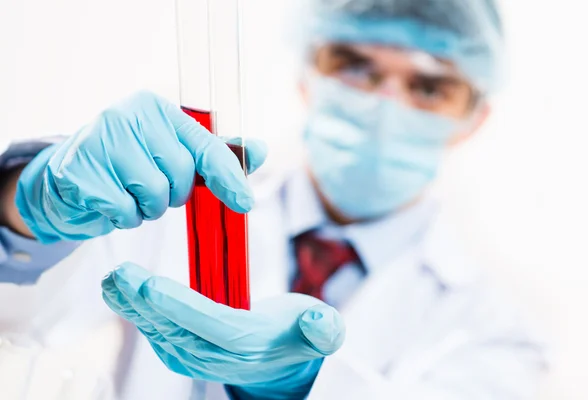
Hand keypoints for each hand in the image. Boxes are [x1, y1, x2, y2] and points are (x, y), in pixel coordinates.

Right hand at [15, 91, 266, 242]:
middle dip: (172, 193)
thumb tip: (260, 150)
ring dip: (148, 208)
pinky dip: (123, 217)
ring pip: (156, 195)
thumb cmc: (127, 166)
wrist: (66, 179)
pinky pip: (126, 211)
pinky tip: (107, 200)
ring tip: (127, 192)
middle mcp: (128, 117)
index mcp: (156, 108)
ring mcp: (101, 142)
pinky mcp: (81, 173)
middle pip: (181, 175)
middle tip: (148, 186)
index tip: (246, 203)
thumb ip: (213, 154)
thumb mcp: (170, 152)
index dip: (228, 178)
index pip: (205, 147)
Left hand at [102, 263, 344, 398]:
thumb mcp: (320, 329)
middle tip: (118, 276)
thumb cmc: (297, 334)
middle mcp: (217, 355)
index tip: (151, 286)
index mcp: (248, 344)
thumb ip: (322, 329)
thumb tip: (320, 324)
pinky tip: (123, 294)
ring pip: (160, 331)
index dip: (179, 306)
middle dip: (144, 302)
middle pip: (175, 328)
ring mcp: (197, 357)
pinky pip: (158, 332)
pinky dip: (138, 312)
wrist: (280, 365)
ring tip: (113, 281)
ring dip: (133, 306)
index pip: (209, 324)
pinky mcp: (185, 352)